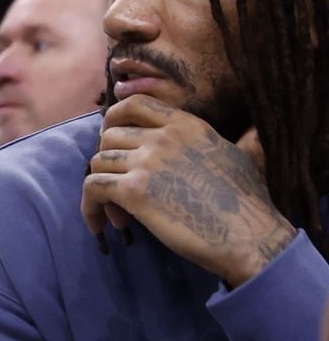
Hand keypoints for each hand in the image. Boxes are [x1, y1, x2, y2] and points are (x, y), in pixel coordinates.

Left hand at [82, 96, 294, 286]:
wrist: (250, 236)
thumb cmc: (247, 204)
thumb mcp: (236, 155)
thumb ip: (216, 141)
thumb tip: (232, 135)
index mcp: (187, 125)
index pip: (134, 104)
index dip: (113, 119)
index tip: (111, 141)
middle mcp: (164, 137)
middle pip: (109, 136)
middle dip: (108, 163)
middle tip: (120, 191)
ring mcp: (147, 161)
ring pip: (98, 162)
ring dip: (100, 189)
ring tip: (119, 214)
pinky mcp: (134, 190)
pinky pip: (92, 188)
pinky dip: (88, 207)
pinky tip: (100, 224)